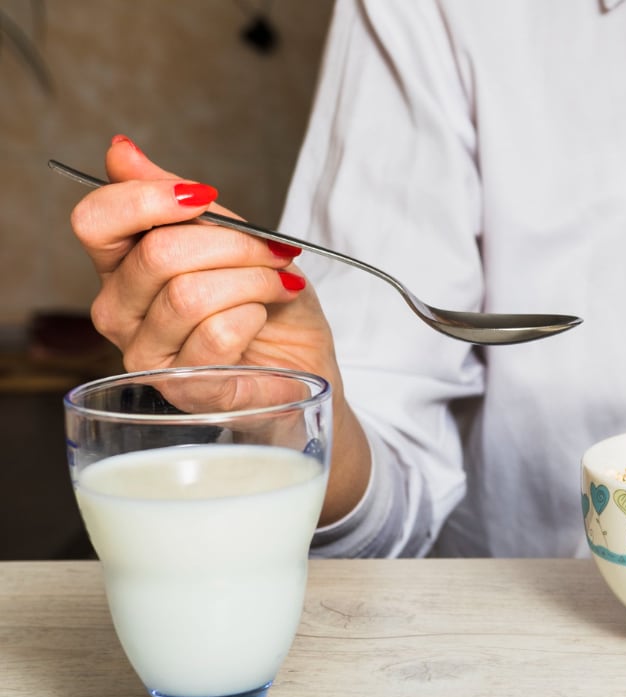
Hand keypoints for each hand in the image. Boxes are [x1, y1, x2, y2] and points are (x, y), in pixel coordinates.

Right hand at [68, 135, 369, 522]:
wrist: (304, 359)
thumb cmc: (268, 300)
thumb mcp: (236, 236)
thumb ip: (179, 196)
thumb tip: (120, 151)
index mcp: (122, 266)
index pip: (95, 221)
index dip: (149, 198)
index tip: (204, 198)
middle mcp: (120, 312)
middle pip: (158, 254)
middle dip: (234, 245)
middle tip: (273, 254)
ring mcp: (147, 355)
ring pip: (190, 295)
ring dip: (254, 281)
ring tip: (278, 286)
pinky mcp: (184, 390)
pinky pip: (216, 335)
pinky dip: (255, 316)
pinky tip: (263, 320)